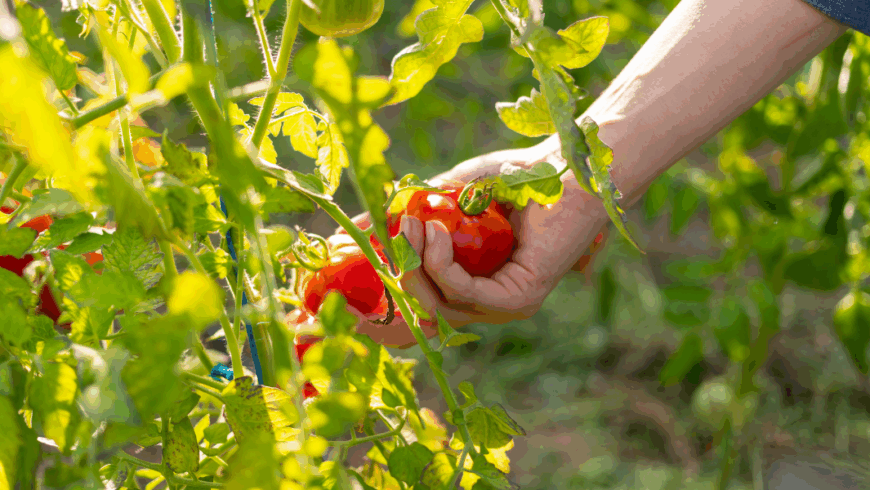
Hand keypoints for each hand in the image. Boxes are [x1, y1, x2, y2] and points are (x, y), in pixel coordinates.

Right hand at [344, 144, 610, 345]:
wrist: (568, 164)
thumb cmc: (515, 176)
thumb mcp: (449, 197)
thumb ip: (409, 216)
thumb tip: (355, 229)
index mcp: (473, 284)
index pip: (423, 305)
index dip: (385, 305)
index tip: (349, 290)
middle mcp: (489, 302)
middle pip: (427, 307)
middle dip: (402, 270)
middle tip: (395, 230)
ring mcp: (506, 305)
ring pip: (443, 304)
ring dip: (420, 263)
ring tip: (415, 224)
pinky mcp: (520, 298)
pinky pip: (466, 293)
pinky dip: (444, 265)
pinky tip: (437, 233)